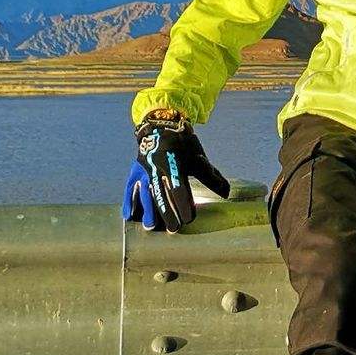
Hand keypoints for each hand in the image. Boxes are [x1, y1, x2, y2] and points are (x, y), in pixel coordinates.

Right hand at [123, 111, 230, 231]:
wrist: (161, 125)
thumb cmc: (183, 144)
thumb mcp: (199, 157)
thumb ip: (211, 176)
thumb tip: (226, 193)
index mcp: (175, 163)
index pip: (179, 188)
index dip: (184, 204)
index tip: (189, 219)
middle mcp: (157, 167)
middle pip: (161, 194)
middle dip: (167, 213)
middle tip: (174, 229)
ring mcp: (143, 169)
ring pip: (145, 193)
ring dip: (148, 210)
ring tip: (151, 227)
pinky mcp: (134, 170)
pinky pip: (130, 188)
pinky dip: (129, 202)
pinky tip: (129, 217)